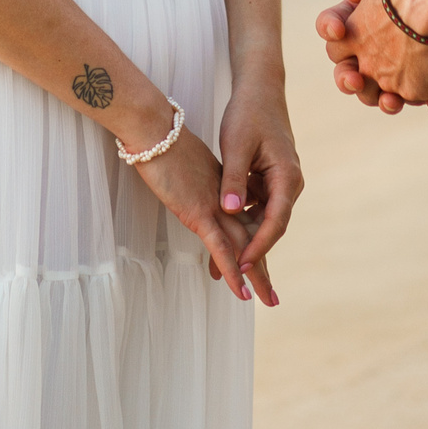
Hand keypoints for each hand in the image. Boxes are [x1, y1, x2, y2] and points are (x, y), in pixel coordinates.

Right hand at [126, 123, 272, 305]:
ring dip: (255, 275)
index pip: (245, 223)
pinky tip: (240, 290)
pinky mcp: (200, 212)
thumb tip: (202, 197)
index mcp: (224, 189)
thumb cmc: (165, 144)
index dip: (251, 247)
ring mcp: (215, 206)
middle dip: (261, 269)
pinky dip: (231, 270)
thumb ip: (200, 184)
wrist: (155, 129)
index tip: (252, 268)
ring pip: (242, 247)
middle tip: (271, 297)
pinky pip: (220, 247)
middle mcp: (226, 200)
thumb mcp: (188, 168)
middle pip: (250, 239)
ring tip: (267, 299)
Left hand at [215, 75, 301, 302]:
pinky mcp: (267, 180)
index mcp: (287, 177)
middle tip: (240, 284)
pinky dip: (240, 223)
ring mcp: (279, 183)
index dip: (257, 246)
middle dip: (253, 254)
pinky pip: (255, 208)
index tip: (241, 264)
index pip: (275, 222)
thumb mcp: (237, 145)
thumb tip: (228, 212)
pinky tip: (222, 238)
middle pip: (271, 228)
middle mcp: (288, 183)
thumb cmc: (248, 113)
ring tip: (225, 270)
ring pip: (262, 220)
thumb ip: (233, 180)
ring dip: (244, 242)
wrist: (260, 89)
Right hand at [315, 0, 427, 111]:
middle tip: (355, 79)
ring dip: (384, 101)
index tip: (338, 29)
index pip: (329, 26)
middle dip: (348, 80)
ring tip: (392, 101)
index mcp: (356, 18)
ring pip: (381, 94)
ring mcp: (398, 64)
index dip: (329, 27)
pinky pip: (425, 96)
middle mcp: (370, 47)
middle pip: (347, 73)